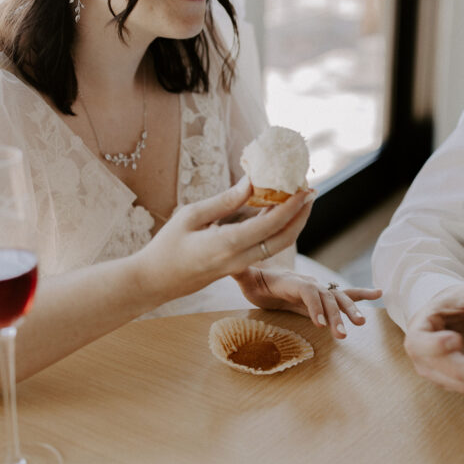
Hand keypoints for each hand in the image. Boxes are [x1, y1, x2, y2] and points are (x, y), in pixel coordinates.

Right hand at [139, 177, 312, 299]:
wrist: (153, 282)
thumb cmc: (166, 246)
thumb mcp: (191, 215)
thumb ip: (225, 201)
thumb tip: (252, 181)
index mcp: (227, 244)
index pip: (270, 225)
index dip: (292, 206)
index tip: (305, 187)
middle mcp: (239, 258)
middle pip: (283, 239)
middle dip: (301, 215)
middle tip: (310, 190)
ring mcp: (239, 266)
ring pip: (276, 246)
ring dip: (292, 223)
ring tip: (300, 198)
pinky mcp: (237, 267)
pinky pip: (264, 248)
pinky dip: (275, 229)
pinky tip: (277, 210)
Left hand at [232, 267, 381, 338]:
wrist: (263, 276)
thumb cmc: (253, 280)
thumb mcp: (245, 278)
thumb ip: (242, 272)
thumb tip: (234, 265)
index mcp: (291, 281)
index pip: (307, 292)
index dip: (314, 307)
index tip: (319, 324)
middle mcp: (309, 283)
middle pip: (326, 297)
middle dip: (336, 315)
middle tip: (342, 333)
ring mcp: (318, 288)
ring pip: (338, 299)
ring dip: (350, 311)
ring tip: (361, 324)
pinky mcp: (323, 296)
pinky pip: (344, 295)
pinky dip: (361, 295)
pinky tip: (379, 294)